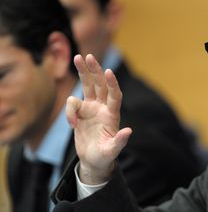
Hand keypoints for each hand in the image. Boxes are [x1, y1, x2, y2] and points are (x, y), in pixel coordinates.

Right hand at [66, 54, 131, 184]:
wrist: (93, 160)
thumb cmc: (105, 156)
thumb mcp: (112, 151)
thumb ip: (119, 142)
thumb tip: (128, 131)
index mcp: (112, 114)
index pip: (115, 95)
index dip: (113, 84)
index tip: (109, 71)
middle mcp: (103, 107)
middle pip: (100, 84)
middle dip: (95, 70)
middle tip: (88, 56)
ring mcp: (92, 108)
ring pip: (87, 86)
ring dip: (83, 71)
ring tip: (77, 57)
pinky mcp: (81, 112)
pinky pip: (73, 104)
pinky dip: (69, 111)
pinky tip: (72, 125)